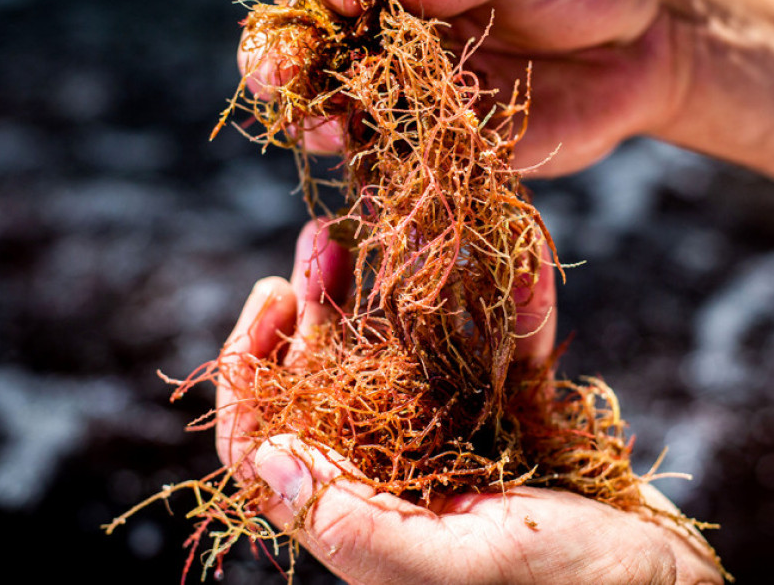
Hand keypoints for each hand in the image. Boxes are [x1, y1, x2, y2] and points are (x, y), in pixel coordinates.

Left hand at [215, 220, 721, 583]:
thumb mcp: (461, 567)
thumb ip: (359, 523)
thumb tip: (265, 453)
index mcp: (363, 517)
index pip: (268, 444)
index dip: (254, 370)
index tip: (273, 296)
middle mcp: (397, 476)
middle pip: (334, 380)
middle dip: (325, 304)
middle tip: (326, 236)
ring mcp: (458, 442)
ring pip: (408, 352)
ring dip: (401, 288)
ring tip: (393, 223)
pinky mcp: (517, 421)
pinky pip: (503, 350)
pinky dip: (512, 306)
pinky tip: (519, 260)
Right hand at [254, 0, 688, 175]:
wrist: (642, 45)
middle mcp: (383, 13)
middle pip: (302, 29)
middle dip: (278, 51)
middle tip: (278, 72)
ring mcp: (402, 77)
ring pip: (332, 98)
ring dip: (315, 116)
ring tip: (324, 127)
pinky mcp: (431, 133)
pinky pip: (389, 150)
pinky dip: (377, 163)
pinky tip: (376, 171)